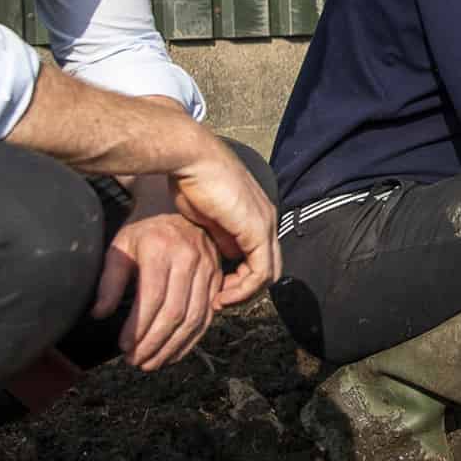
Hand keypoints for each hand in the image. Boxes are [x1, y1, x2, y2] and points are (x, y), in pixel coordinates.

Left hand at [93, 178, 222, 369]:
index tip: (124, 347)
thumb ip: (109, 281)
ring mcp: (208, 268)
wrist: (177, 208)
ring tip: (153, 363)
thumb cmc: (144, 229)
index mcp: (161, 249)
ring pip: (194, 318)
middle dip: (154, 344)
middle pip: (174, 313)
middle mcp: (189, 258)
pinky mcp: (218, 277)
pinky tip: (174, 352)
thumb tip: (100, 314)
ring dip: (173, 347)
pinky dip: (192, 339)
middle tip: (137, 362)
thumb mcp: (120, 247)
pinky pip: (208, 315)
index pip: (152, 300)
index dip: (138, 329)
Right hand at [166, 140, 281, 305]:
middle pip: (269, 268)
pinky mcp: (258, 229)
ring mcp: (265, 224)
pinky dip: (243, 289)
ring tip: (220, 301)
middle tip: (220, 300)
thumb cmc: (191, 181)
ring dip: (244, 293)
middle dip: (244, 290)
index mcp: (256, 215)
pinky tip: (222, 295)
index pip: (260, 257)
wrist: (191, 159)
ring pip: (268, 273)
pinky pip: (260, 271)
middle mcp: (267, 219)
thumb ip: (221, 235)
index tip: (216, 290)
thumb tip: (227, 254)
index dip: (240, 280)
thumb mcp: (207, 217)